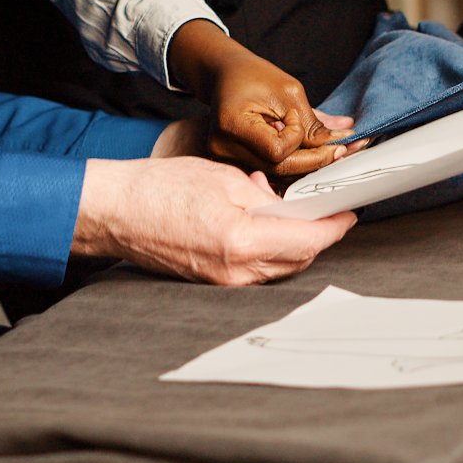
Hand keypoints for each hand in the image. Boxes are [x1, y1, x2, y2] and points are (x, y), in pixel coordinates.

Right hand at [73, 157, 355, 284]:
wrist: (115, 212)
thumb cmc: (158, 190)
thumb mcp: (223, 179)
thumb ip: (264, 197)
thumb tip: (285, 207)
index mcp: (241, 242)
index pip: (308, 241)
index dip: (334, 228)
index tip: (347, 215)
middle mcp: (235, 272)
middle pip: (298, 260)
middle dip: (316, 236)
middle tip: (323, 210)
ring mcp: (223, 282)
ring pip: (279, 268)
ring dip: (292, 243)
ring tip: (284, 212)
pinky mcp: (212, 282)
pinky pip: (255, 271)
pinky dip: (267, 250)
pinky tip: (259, 226)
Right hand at [166, 19, 355, 176]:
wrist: (225, 75)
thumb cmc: (252, 76)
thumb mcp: (287, 91)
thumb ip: (312, 122)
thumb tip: (341, 141)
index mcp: (232, 124)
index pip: (276, 150)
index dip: (296, 138)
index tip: (296, 116)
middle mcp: (224, 148)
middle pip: (279, 168)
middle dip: (314, 160)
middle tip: (341, 148)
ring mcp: (228, 160)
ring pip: (278, 175)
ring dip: (309, 165)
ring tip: (332, 151)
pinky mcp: (236, 164)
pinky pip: (272, 172)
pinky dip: (295, 165)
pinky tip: (312, 156)